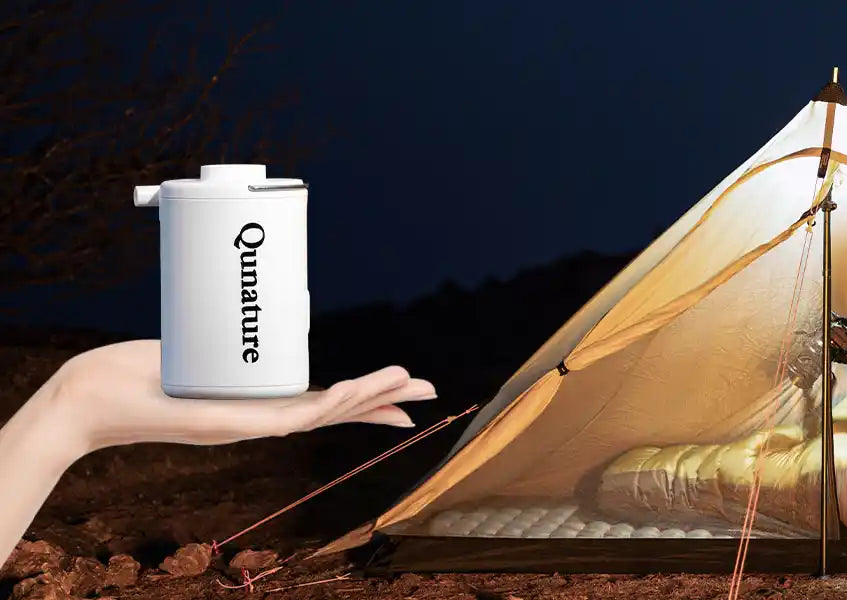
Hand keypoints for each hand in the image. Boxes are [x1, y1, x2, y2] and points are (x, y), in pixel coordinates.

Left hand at [43, 340, 436, 454]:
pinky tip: (356, 393)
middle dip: (385, 401)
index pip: (321, 401)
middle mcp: (258, 419)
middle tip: (430, 391)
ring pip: (325, 412)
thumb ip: (216, 332)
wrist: (86, 399)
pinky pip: (294, 415)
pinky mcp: (233, 423)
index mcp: (255, 403)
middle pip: (336, 410)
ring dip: (370, 398)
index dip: (364, 397)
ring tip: (409, 382)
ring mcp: (248, 423)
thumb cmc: (126, 374)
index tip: (397, 386)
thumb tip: (236, 296)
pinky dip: (331, 404)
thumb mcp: (189, 345)